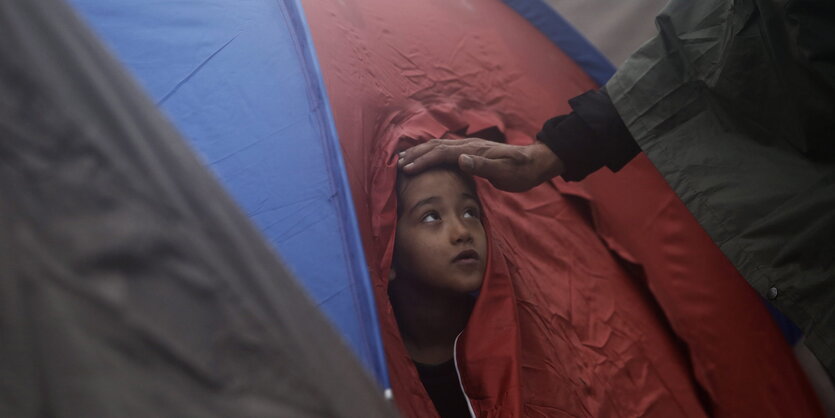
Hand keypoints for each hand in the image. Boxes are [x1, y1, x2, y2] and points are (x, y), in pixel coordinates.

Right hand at [398, 138, 564, 191]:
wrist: (534, 163)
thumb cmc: (520, 171)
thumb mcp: (505, 172)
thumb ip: (483, 166)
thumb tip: (461, 159)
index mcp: (472, 150)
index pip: (441, 153)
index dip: (423, 160)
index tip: (406, 169)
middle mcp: (468, 146)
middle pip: (435, 147)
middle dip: (416, 154)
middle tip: (398, 164)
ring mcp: (469, 148)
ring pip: (439, 146)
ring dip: (421, 152)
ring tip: (405, 159)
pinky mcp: (471, 153)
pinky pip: (446, 151)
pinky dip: (431, 153)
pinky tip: (426, 158)